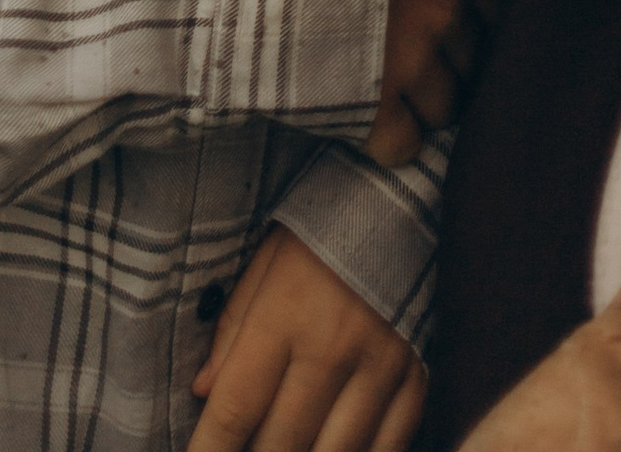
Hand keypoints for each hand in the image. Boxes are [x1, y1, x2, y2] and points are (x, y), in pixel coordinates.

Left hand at [186, 225, 422, 451]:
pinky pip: (391, 444)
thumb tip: (203, 393)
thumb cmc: (320, 231)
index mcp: (285, 316)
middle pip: (282, 443)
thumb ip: (232, 329)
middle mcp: (333, 347)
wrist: (400, 194)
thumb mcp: (264, 263)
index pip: (235, 409)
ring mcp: (381, 364)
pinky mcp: (417, 372)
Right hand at [366, 0, 499, 167]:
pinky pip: (405, 146)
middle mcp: (448, 11)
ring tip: (380, 90)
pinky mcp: (378, 110)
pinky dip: (386, 142)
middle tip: (407, 67)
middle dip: (446, 72)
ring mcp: (416, 63)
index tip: (453, 38)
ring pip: (446, 111)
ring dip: (418, 108)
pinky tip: (361, 119)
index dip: (475, 30)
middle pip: (475, 67)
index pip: (501, 11)